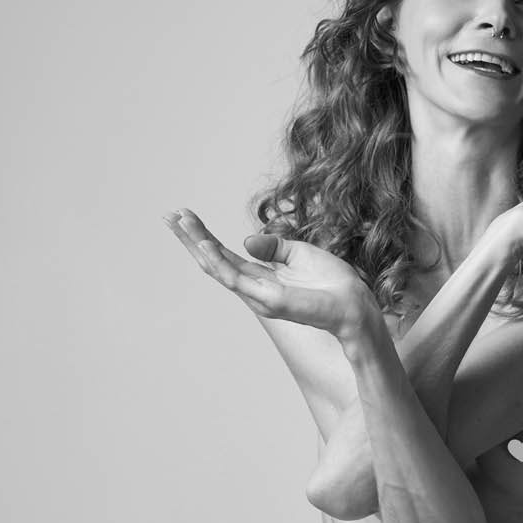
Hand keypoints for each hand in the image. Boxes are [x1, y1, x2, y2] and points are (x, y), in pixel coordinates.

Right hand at [164, 209, 375, 341]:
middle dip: (191, 240)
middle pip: (214, 262)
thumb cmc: (334, 284)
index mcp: (262, 278)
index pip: (225, 256)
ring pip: (218, 269)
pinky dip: (218, 260)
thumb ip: (273, 248)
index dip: (204, 237)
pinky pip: (236, 278)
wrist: (354, 305)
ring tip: (180, 222)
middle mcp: (255, 289)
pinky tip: (203, 244)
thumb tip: (247, 240)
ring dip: (197, 244)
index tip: (184, 216)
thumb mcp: (300, 255)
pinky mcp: (269, 299)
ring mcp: (259, 296)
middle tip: (169, 216)